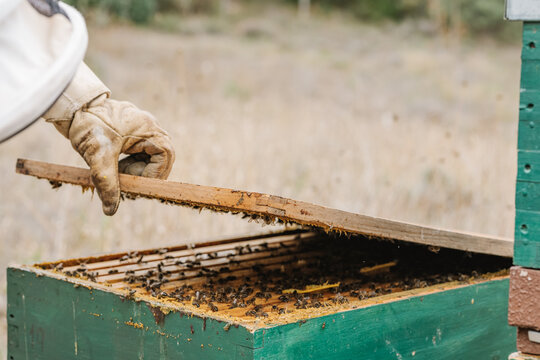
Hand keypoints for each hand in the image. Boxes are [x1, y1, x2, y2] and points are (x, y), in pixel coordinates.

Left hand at [68, 94, 173, 214]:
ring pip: (149, 160)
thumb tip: (111, 210)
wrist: (71, 105)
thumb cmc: (88, 124)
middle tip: (124, 183)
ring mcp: (143, 130)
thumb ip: (107, 183)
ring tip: (115, 174)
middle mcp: (151, 129)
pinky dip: (129, 164)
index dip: (150, 177)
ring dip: (135, 171)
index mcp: (150, 129)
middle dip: (142, 175)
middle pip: (160, 161)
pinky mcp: (133, 133)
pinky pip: (139, 155)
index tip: (132, 186)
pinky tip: (113, 166)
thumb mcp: (98, 156)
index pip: (164, 160)